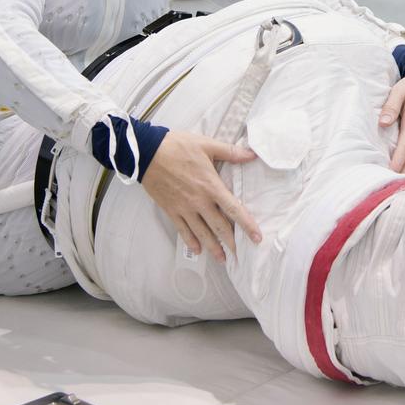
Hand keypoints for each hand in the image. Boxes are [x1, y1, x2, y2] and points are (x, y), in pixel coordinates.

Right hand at [141, 130, 262, 262]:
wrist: (147, 153)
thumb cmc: (177, 147)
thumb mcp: (207, 145)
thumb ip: (230, 152)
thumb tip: (252, 154)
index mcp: (211, 186)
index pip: (234, 209)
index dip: (247, 225)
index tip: (257, 238)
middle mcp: (200, 201)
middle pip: (220, 227)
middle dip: (232, 242)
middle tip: (241, 254)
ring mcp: (184, 208)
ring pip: (202, 233)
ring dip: (213, 248)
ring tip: (222, 259)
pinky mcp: (171, 210)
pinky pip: (183, 230)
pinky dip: (191, 241)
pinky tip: (197, 250)